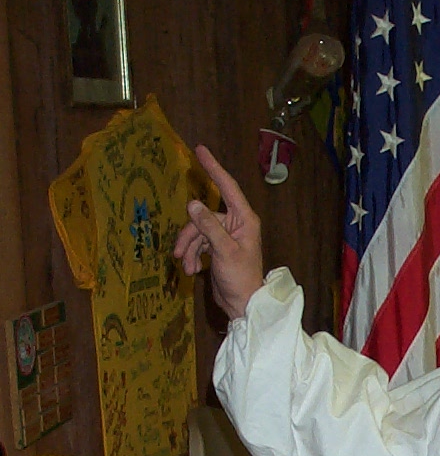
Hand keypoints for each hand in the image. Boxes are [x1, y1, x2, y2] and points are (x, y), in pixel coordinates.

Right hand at [173, 145, 264, 320]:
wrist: (243, 305)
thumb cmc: (240, 278)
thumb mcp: (223, 251)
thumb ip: (208, 226)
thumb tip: (192, 204)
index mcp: (244, 219)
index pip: (227, 186)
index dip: (213, 167)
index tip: (200, 150)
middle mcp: (236, 223)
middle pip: (203, 216)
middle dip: (189, 234)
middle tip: (179, 251)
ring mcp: (226, 235)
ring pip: (198, 231)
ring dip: (189, 249)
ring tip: (186, 266)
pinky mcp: (218, 248)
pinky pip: (199, 243)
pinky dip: (193, 255)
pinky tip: (192, 270)